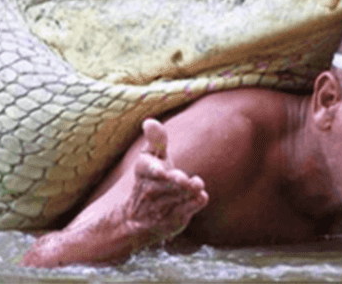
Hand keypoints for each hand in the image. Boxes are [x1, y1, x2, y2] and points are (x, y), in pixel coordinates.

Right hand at [124, 118, 208, 243]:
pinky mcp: (174, 220)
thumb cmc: (151, 179)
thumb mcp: (151, 158)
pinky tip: (202, 197)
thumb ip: (155, 141)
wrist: (139, 218)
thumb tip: (150, 121)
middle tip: (183, 178)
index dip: (153, 169)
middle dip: (175, 181)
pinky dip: (194, 204)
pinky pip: (185, 212)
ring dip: (186, 192)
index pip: (146, 169)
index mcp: (144, 172)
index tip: (160, 169)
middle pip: (164, 185)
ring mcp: (161, 208)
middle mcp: (150, 192)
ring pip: (176, 198)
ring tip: (197, 184)